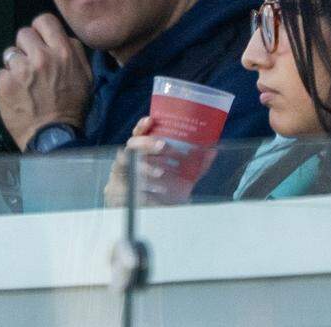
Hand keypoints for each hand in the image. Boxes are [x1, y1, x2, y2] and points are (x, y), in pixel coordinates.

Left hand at [0, 13, 91, 148]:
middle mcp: (40, 56)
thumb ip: (74, 51)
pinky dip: (7, 82)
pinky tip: (16, 93)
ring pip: (10, 52)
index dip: (41, 29)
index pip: (44, 20)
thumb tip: (61, 37)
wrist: (52, 136)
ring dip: (16, 64)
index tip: (41, 40)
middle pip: (23, 33)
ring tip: (23, 81)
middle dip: (27, 47)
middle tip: (32, 63)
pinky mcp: (3, 84)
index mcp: (62, 52)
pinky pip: (1, 72)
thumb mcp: (86, 75)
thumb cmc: (73, 106)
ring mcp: (19, 70)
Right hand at [103, 117, 217, 206]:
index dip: (143, 126)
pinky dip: (141, 191)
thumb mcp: (183, 175)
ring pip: (126, 164)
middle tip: (164, 146)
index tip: (151, 120)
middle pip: (132, 145)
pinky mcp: (117, 191)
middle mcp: (130, 159)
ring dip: (144, 167)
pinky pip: (126, 188)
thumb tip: (213, 151)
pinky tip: (153, 196)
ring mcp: (121, 175)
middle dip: (147, 144)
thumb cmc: (164, 187)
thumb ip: (197, 164)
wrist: (150, 211)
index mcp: (143, 151)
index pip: (139, 133)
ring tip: (161, 173)